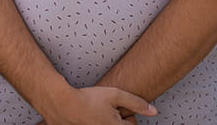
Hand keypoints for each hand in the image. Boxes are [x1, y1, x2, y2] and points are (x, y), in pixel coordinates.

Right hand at [36, 85, 156, 124]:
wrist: (62, 104)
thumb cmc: (87, 99)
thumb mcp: (115, 95)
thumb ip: (136, 103)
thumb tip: (154, 111)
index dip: (126, 115)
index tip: (117, 110)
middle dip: (115, 120)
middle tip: (106, 111)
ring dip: (104, 122)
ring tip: (96, 114)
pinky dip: (94, 123)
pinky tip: (88, 118)